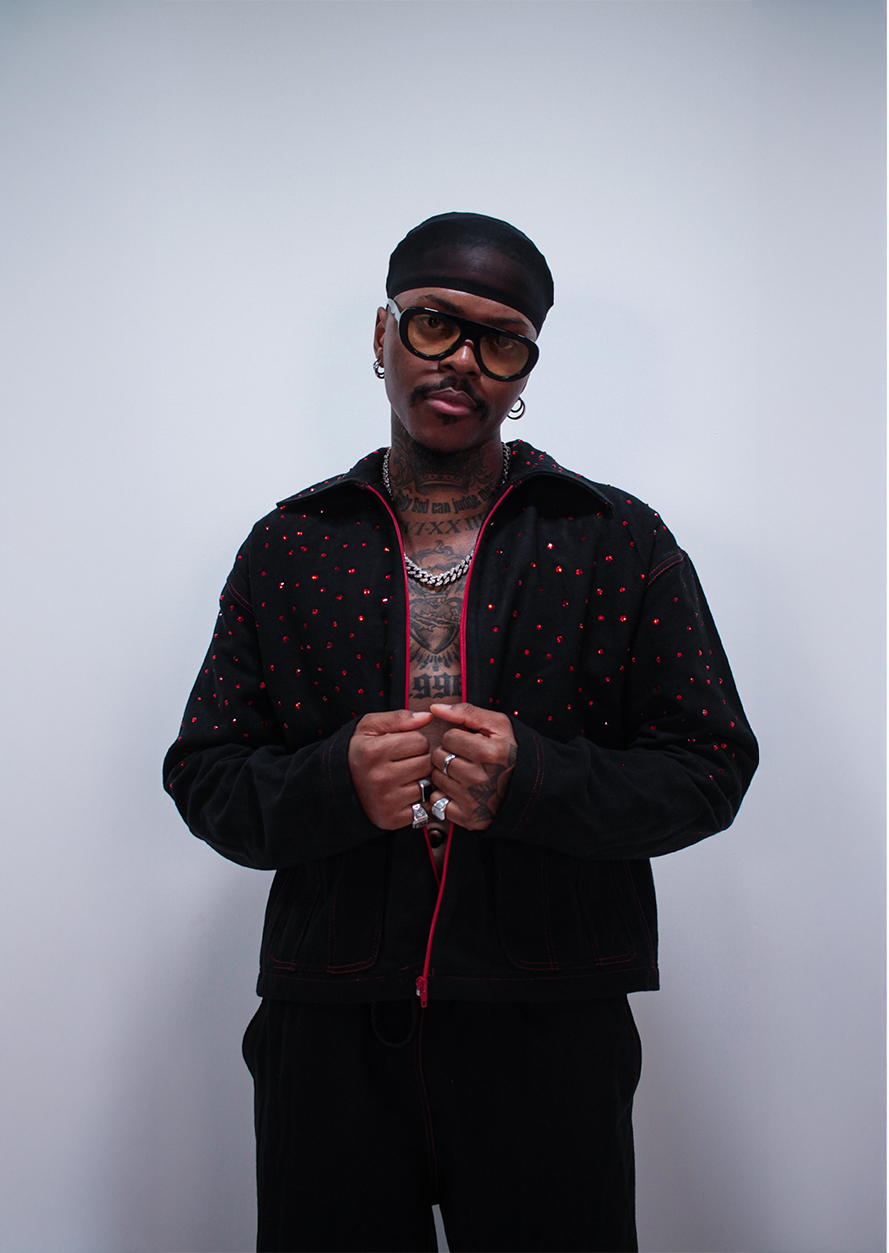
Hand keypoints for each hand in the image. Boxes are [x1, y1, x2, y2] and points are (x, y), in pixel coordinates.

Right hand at [348, 709, 432, 828]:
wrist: (337, 788)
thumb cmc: (358, 753)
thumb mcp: (370, 727)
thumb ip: (399, 718)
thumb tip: (428, 717)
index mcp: (373, 752)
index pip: (420, 741)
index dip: (414, 741)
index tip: (402, 746)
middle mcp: (379, 778)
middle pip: (426, 763)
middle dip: (419, 760)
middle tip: (403, 762)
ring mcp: (386, 801)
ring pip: (427, 785)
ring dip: (420, 781)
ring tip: (403, 777)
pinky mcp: (392, 819)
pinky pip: (425, 806)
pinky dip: (420, 800)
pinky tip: (405, 794)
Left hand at [428, 703, 517, 830]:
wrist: (531, 787)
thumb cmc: (512, 752)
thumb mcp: (498, 725)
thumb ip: (466, 712)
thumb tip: (435, 708)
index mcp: (488, 753)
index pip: (448, 737)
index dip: (457, 737)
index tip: (470, 743)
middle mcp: (480, 778)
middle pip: (439, 758)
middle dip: (448, 754)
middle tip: (465, 758)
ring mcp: (473, 801)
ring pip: (436, 778)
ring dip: (445, 774)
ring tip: (463, 773)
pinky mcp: (468, 818)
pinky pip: (436, 801)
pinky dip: (443, 795)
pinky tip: (458, 790)